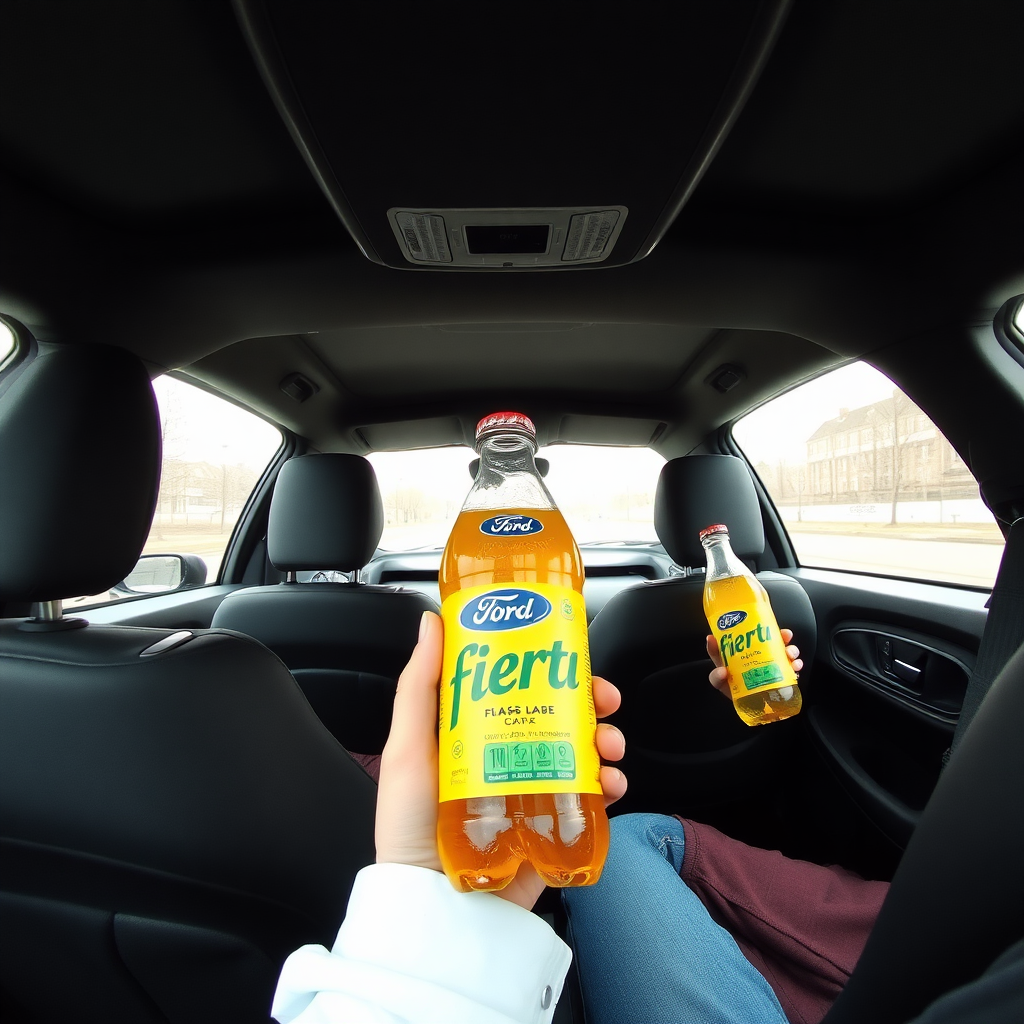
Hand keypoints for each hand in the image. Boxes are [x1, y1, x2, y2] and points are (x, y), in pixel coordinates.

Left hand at [375, 610, 626, 911]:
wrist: (434, 906)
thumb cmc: (409, 827)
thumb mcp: (407, 748)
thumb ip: (419, 687)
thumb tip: (432, 623)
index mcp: (476, 733)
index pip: (520, 687)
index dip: (550, 667)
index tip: (570, 654)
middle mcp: (509, 756)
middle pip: (561, 714)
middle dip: (590, 702)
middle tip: (604, 700)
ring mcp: (535, 791)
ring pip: (585, 752)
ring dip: (607, 740)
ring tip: (609, 747)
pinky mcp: (553, 826)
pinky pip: (593, 799)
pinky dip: (612, 786)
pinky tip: (612, 783)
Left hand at [706, 628, 802, 696]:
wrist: (746, 707)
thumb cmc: (731, 688)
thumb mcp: (719, 680)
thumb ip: (715, 673)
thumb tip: (719, 664)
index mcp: (745, 650)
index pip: (750, 633)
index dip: (757, 624)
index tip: (762, 622)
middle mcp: (761, 654)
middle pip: (774, 640)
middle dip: (782, 636)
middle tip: (785, 636)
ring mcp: (773, 664)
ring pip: (786, 652)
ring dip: (791, 650)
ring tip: (790, 654)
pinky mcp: (782, 675)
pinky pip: (792, 668)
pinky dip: (796, 665)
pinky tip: (795, 666)